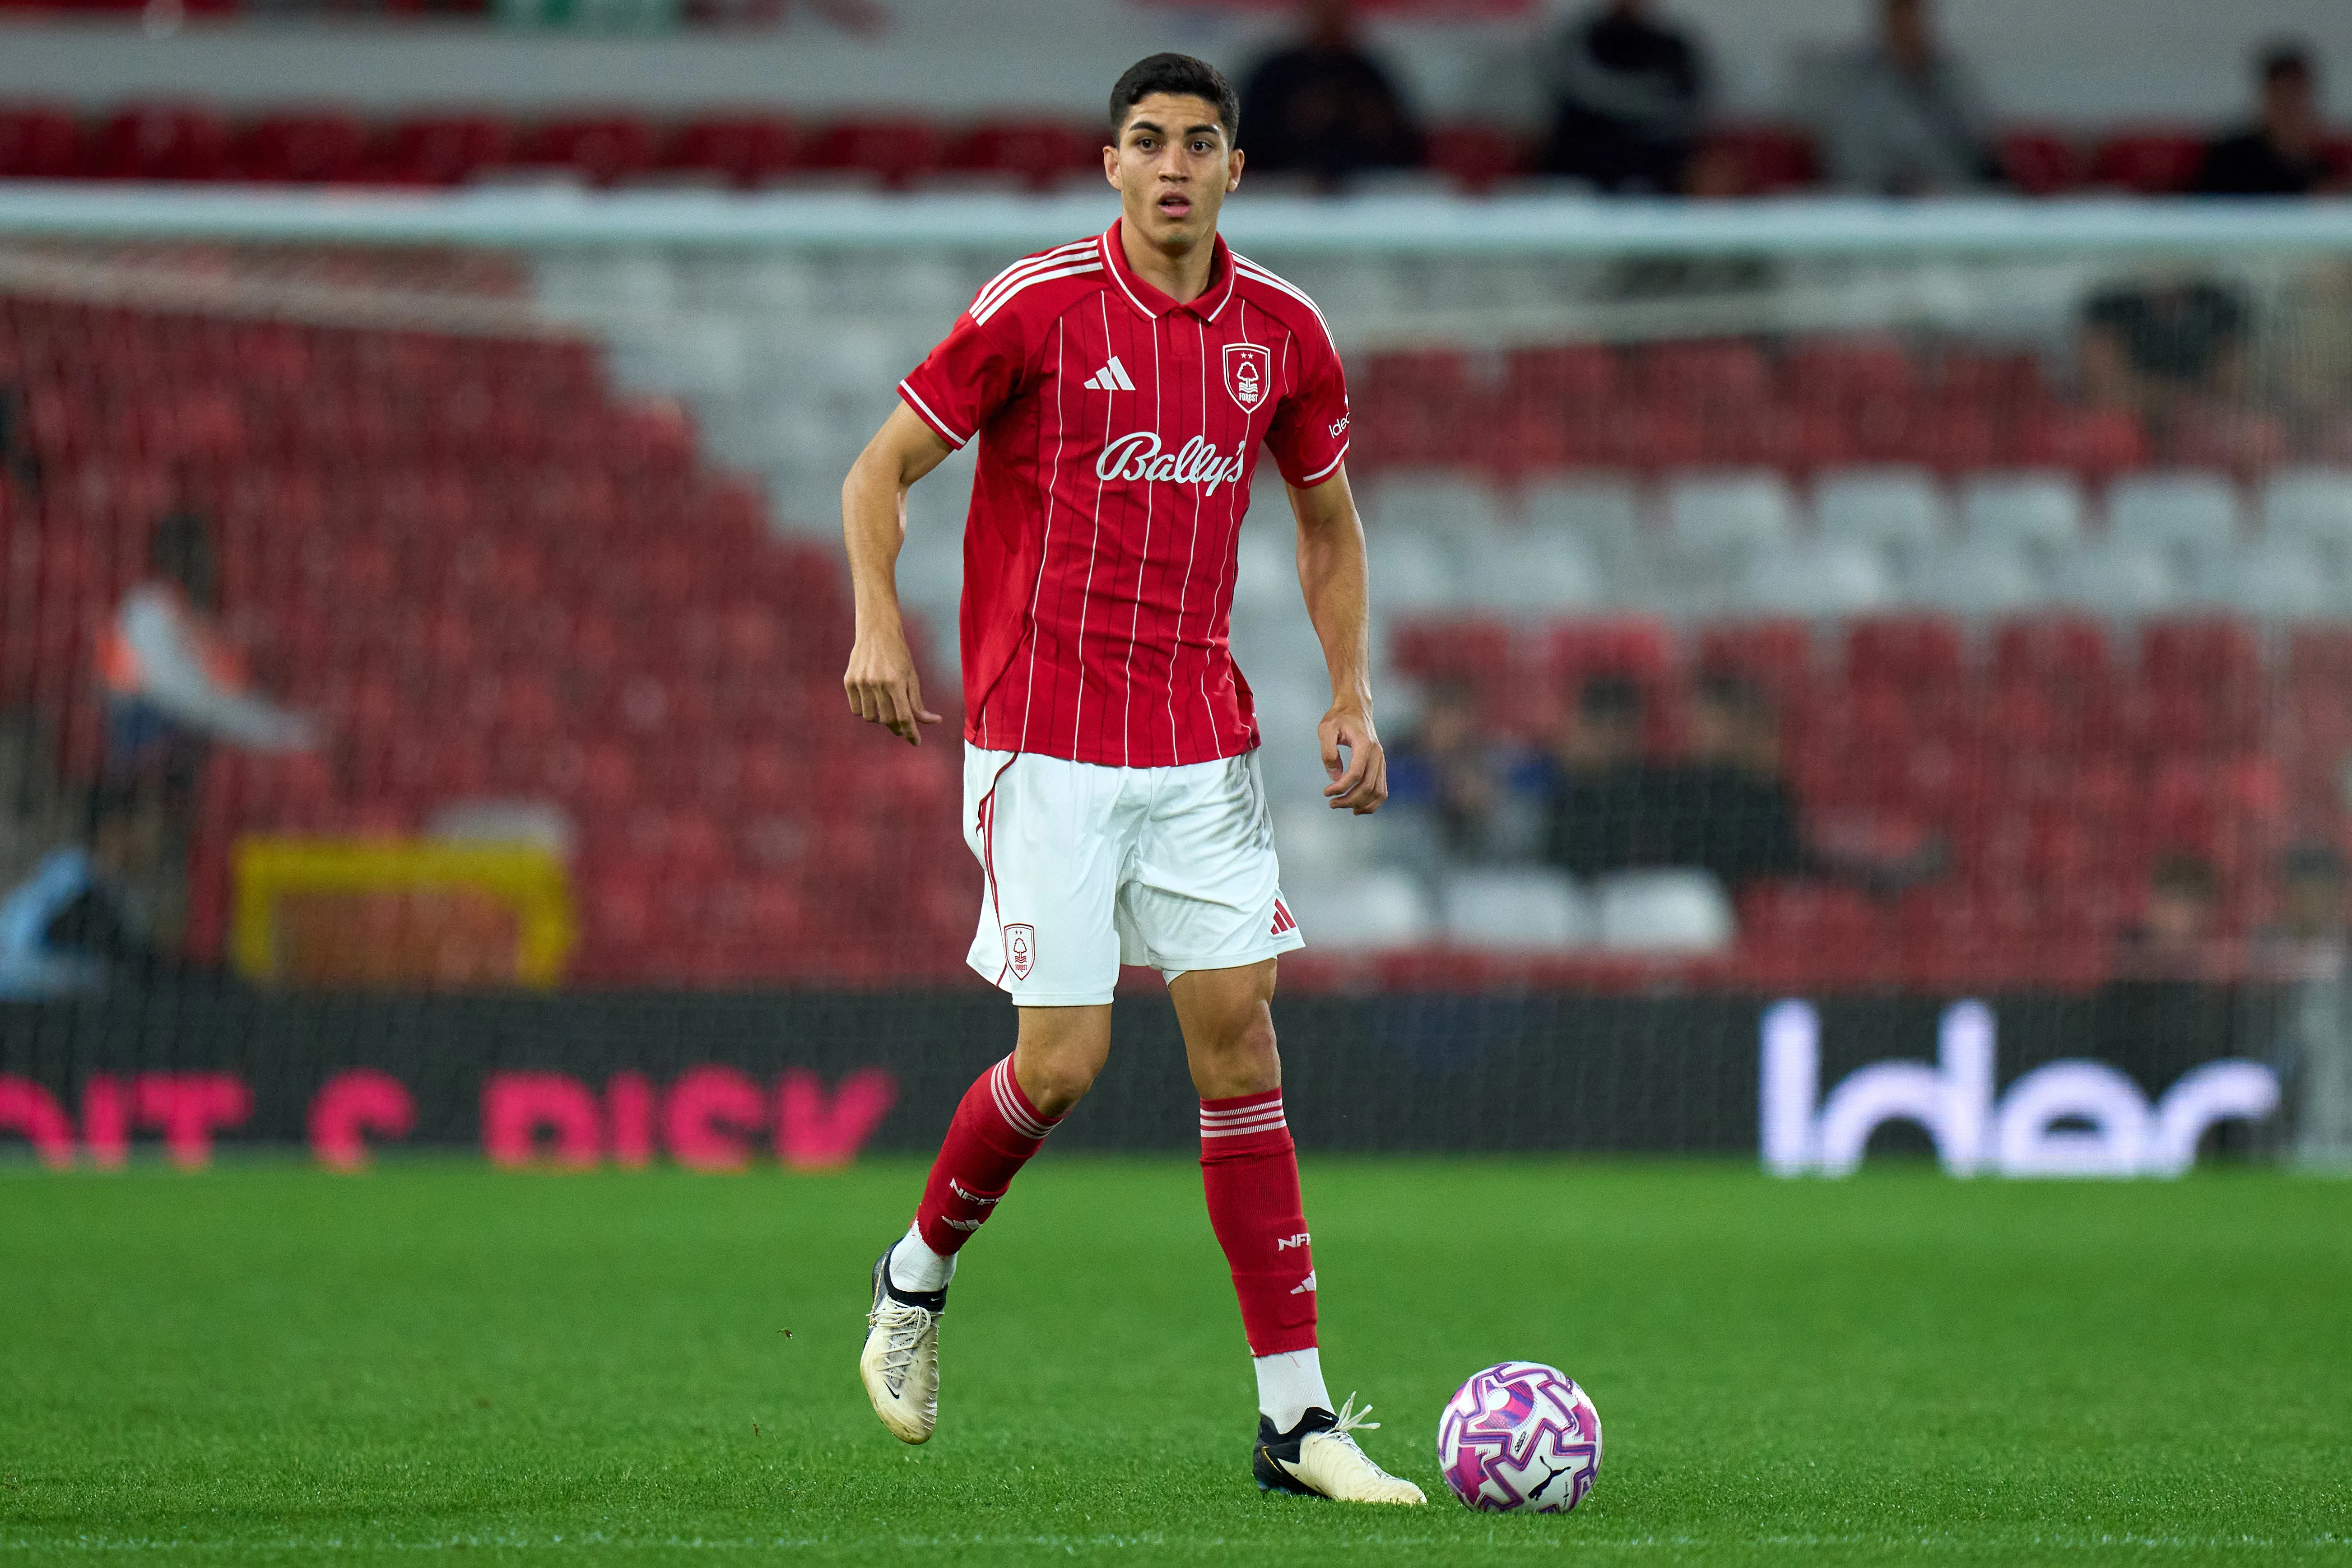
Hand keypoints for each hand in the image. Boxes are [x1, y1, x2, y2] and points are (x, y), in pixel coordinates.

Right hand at [843, 622, 941, 745]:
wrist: (876, 631)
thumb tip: (932, 721)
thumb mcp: (912, 677)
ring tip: (886, 709)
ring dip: (880, 719)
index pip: (904, 716)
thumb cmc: (898, 655)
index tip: (916, 742)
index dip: (911, 733)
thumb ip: (917, 701)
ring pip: (870, 717)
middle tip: (902, 727)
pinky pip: (856, 709)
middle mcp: (877, 683)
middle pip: (887, 719)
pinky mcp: (849, 681)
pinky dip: (865, 711)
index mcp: (896, 682)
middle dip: (897, 727)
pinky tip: (872, 702)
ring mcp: (861, 682)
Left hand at [1318, 700, 1386, 814]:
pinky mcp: (1381, 765)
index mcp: (1364, 744)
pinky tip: (1357, 807)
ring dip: (1361, 804)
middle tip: (1331, 803)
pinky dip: (1372, 802)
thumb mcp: (1326, 729)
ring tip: (1342, 806)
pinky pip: (1382, 789)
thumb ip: (1328, 752)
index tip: (1326, 792)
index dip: (1341, 787)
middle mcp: (1377, 754)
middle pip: (1368, 786)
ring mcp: (1381, 760)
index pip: (1356, 774)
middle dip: (1349, 799)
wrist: (1355, 708)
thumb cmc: (1339, 718)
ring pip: (1378, 791)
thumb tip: (1334, 777)